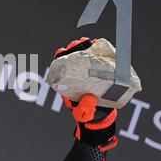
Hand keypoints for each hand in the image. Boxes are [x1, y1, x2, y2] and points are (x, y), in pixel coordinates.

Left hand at [54, 37, 117, 151]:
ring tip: (88, 42)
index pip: (61, 68)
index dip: (61, 58)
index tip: (63, 50)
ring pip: (84, 58)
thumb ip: (85, 109)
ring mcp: (86, 75)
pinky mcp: (98, 75)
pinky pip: (96, 62)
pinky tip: (99, 46)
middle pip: (72, 59)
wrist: (99, 118)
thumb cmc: (88, 115)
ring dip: (85, 48)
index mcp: (68, 84)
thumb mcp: (84, 114)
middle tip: (78, 43)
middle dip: (74, 49)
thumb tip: (89, 99)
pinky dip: (97, 53)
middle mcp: (76, 77)